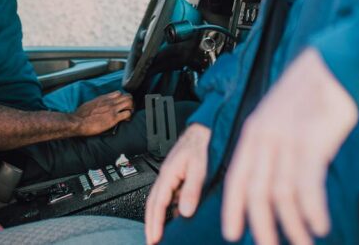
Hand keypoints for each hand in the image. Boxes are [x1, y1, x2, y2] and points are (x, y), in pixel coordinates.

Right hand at [72, 91, 133, 135]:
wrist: (78, 121)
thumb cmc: (81, 114)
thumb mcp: (90, 103)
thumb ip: (98, 103)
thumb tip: (99, 105)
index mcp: (103, 98)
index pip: (119, 93)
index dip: (122, 98)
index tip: (122, 104)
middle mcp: (109, 101)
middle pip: (127, 96)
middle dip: (130, 102)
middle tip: (129, 109)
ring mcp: (112, 109)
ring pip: (129, 102)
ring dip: (131, 108)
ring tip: (129, 114)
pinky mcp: (114, 118)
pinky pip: (127, 113)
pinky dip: (129, 116)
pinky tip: (126, 120)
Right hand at [145, 123, 210, 243]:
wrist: (207, 125)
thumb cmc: (204, 141)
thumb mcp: (200, 166)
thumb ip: (192, 189)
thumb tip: (184, 211)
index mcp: (169, 172)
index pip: (158, 204)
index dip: (155, 223)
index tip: (154, 239)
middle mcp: (167, 174)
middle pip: (153, 203)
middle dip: (150, 223)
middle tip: (151, 240)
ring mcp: (171, 173)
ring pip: (159, 199)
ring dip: (156, 216)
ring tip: (158, 232)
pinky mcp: (178, 173)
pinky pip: (168, 194)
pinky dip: (166, 208)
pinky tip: (173, 216)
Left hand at [221, 49, 358, 244]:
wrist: (336, 64)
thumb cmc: (314, 92)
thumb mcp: (283, 117)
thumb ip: (275, 145)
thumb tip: (276, 179)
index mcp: (255, 131)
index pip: (237, 177)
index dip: (233, 208)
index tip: (232, 233)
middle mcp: (266, 136)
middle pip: (257, 192)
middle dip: (263, 227)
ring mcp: (287, 138)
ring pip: (283, 194)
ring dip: (294, 225)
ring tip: (304, 243)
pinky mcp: (312, 139)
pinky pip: (308, 183)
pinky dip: (312, 209)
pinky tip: (319, 225)